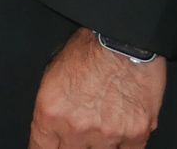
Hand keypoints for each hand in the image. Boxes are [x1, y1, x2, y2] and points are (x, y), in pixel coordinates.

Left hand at [28, 28, 165, 147]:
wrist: (122, 39)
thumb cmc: (89, 50)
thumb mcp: (52, 76)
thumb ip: (51, 109)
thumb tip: (51, 131)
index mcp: (51, 112)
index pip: (41, 148)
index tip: (51, 148)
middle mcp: (77, 127)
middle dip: (72, 145)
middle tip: (79, 133)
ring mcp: (107, 134)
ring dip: (99, 145)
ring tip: (101, 125)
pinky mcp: (136, 134)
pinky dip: (123, 146)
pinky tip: (119, 134)